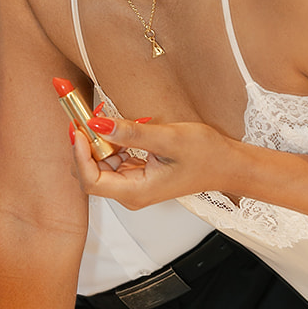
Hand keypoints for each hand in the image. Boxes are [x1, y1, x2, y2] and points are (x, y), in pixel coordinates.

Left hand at [70, 116, 238, 208]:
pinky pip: (114, 159)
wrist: (228, 165)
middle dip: (85, 145)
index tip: (79, 127)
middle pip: (91, 172)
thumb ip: (131, 133)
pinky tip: (117, 126)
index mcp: (136, 192)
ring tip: (101, 115)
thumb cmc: (206, 156)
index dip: (79, 154)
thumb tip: (98, 124)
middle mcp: (131, 193)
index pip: (91, 180)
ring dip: (96, 141)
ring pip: (100, 164)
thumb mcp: (168, 138)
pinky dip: (110, 142)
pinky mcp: (137, 175)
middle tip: (84, 115)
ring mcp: (133, 185)